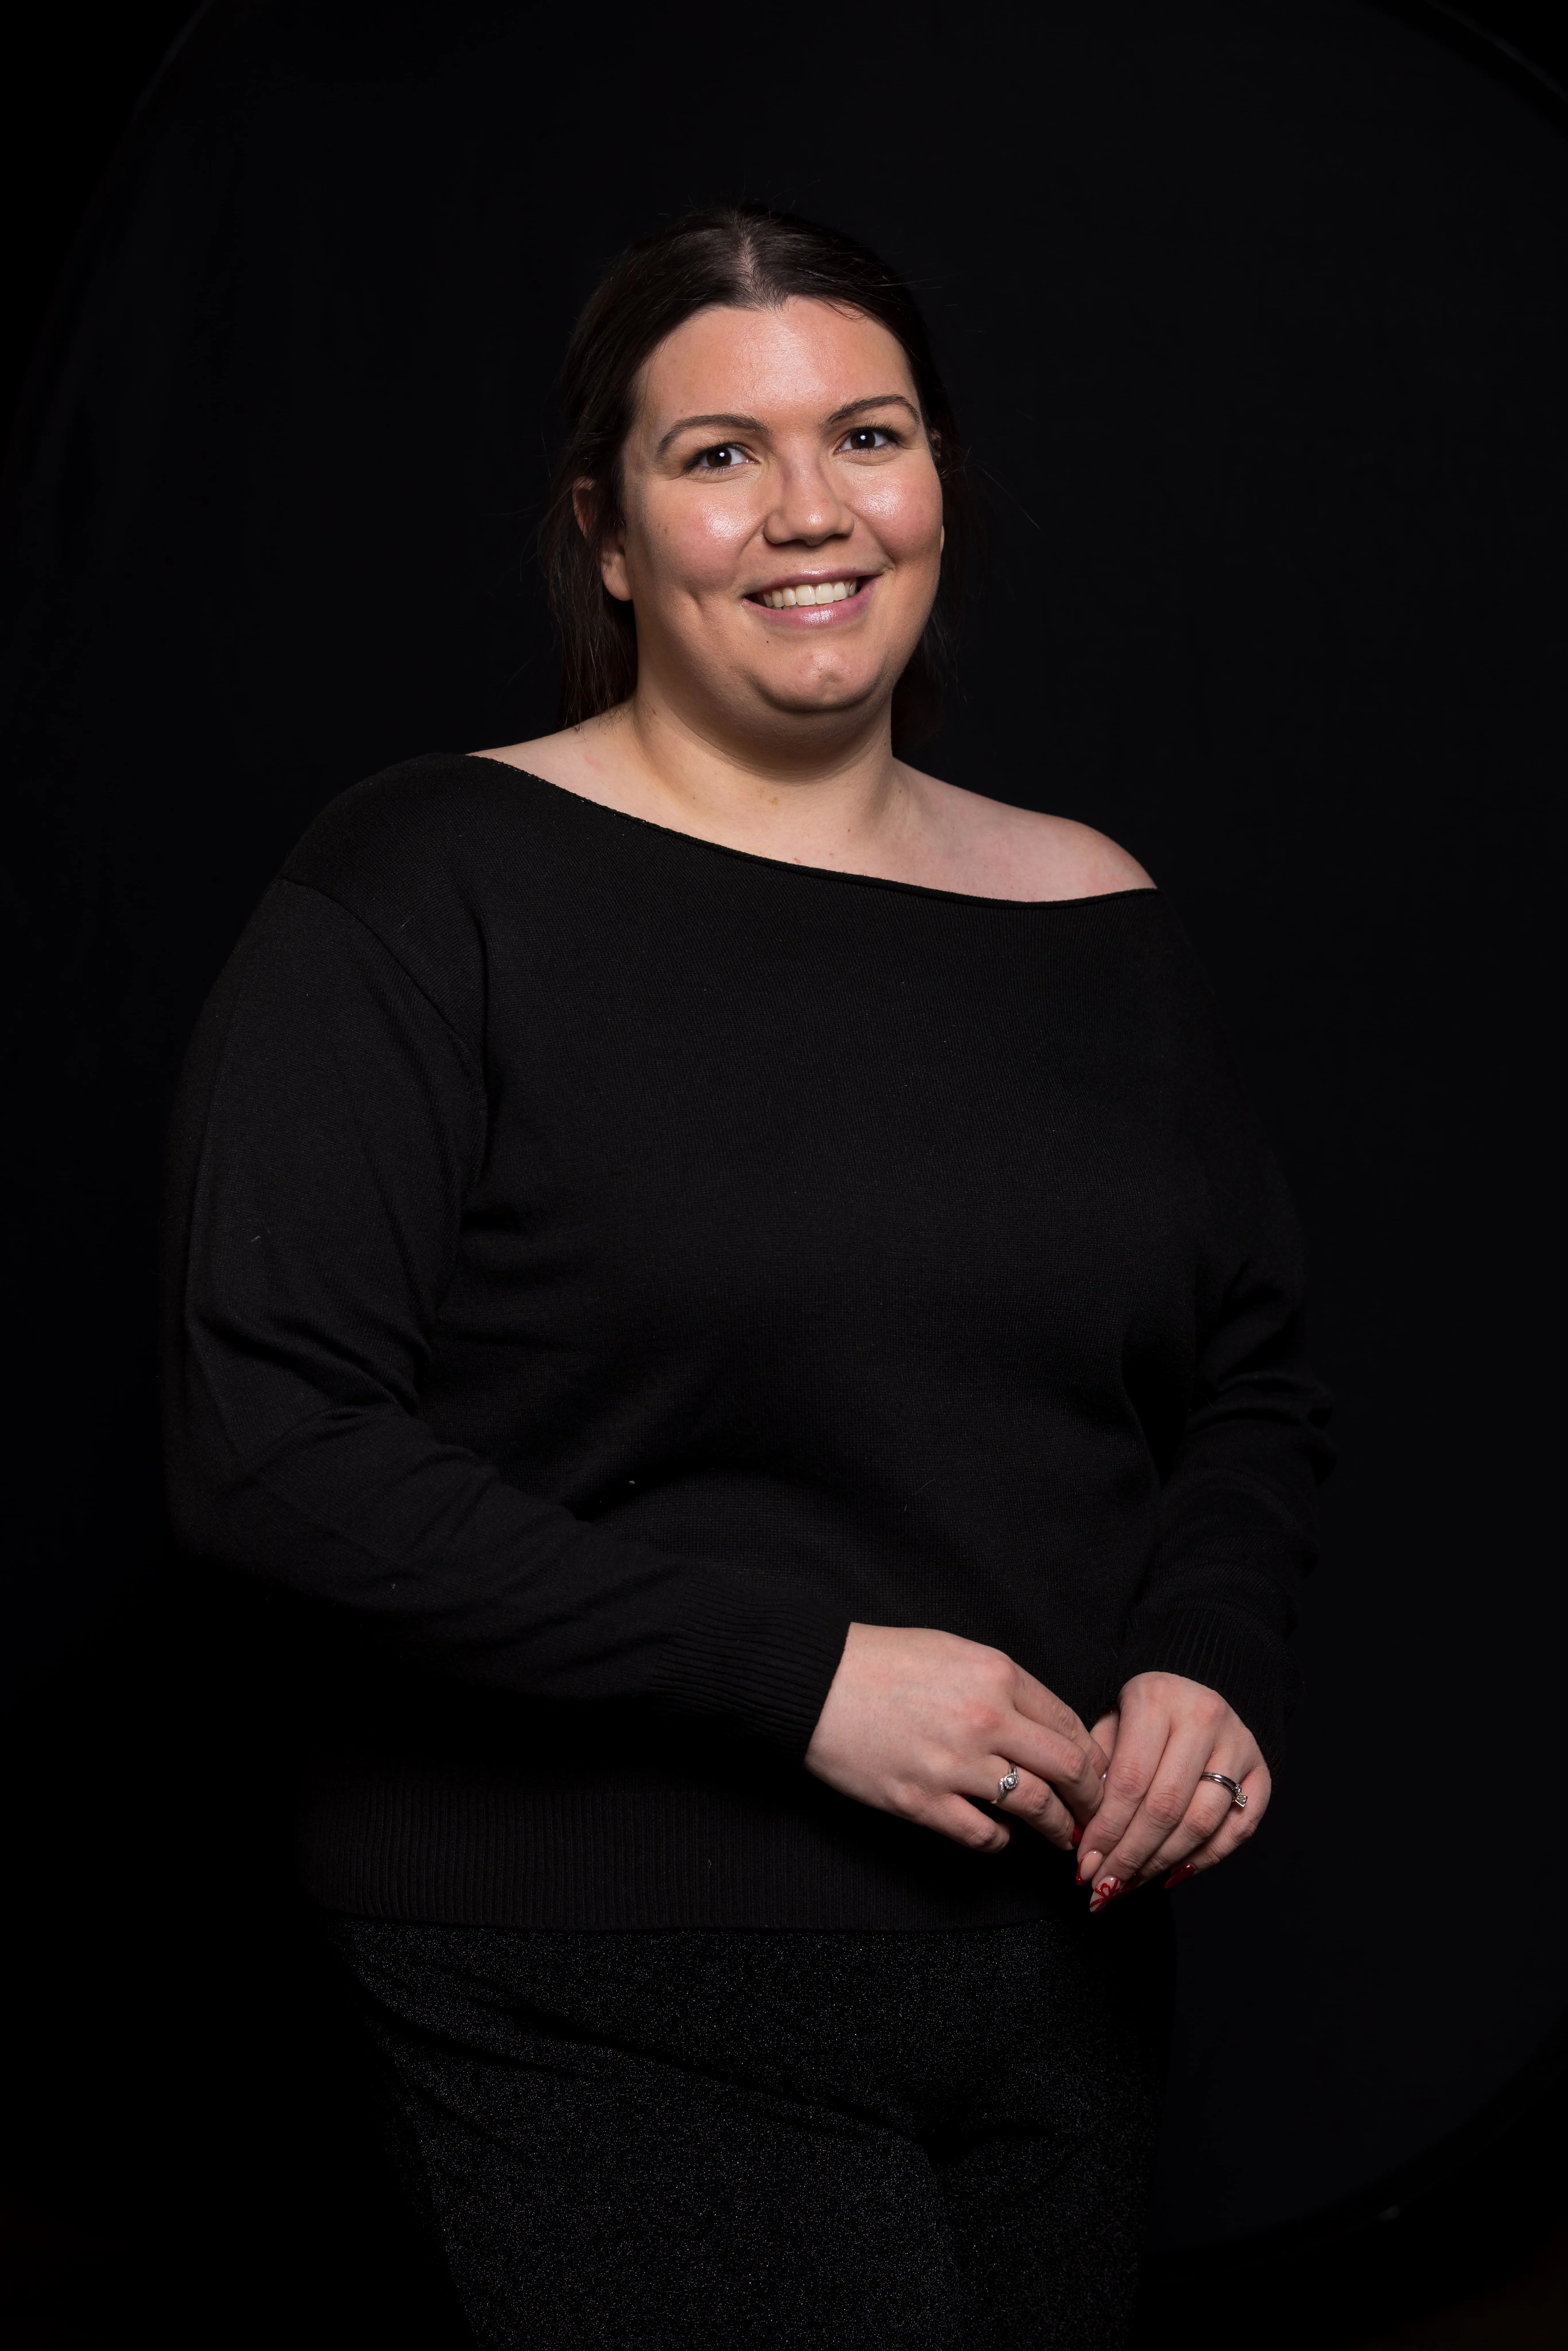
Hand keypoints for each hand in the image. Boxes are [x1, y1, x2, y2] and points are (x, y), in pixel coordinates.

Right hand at [804, 1623, 1109, 1853]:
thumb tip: (1044, 1726)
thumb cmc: (881, 1661)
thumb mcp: (953, 1651)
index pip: (1070, 1724)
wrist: (813, 1683)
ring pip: (1036, 1808)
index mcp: (995, 1674)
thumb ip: (1002, 1684)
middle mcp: (984, 1718)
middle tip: (1094, 1813)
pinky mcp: (922, 1802)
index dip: (1093, 1756)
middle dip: (1091, 1797)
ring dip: (1056, 1828)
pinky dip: (1001, 1840)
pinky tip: (999, 1834)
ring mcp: (953, 1764)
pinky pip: (984, 1835)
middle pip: (1068, 1768)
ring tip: (1060, 1837)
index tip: (1097, 1775)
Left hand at [1076, 1672, 1267, 1908]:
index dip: (1106, 1830)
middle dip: (1130, 1856)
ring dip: (1161, 1863)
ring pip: (1200, 1823)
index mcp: (1157, 1699)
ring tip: (1130, 1885)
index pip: (1130, 1781)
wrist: (1191, 1694)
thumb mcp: (1109, 1724)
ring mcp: (1238, 1744)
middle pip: (1165, 1807)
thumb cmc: (1140, 1715)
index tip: (1085, 1865)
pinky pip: (1238, 1830)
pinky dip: (1205, 1860)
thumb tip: (1086, 1835)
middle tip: (1104, 1887)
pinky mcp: (1261, 1771)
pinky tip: (1170, 1876)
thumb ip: (1097, 1771)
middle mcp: (1204, 1717)